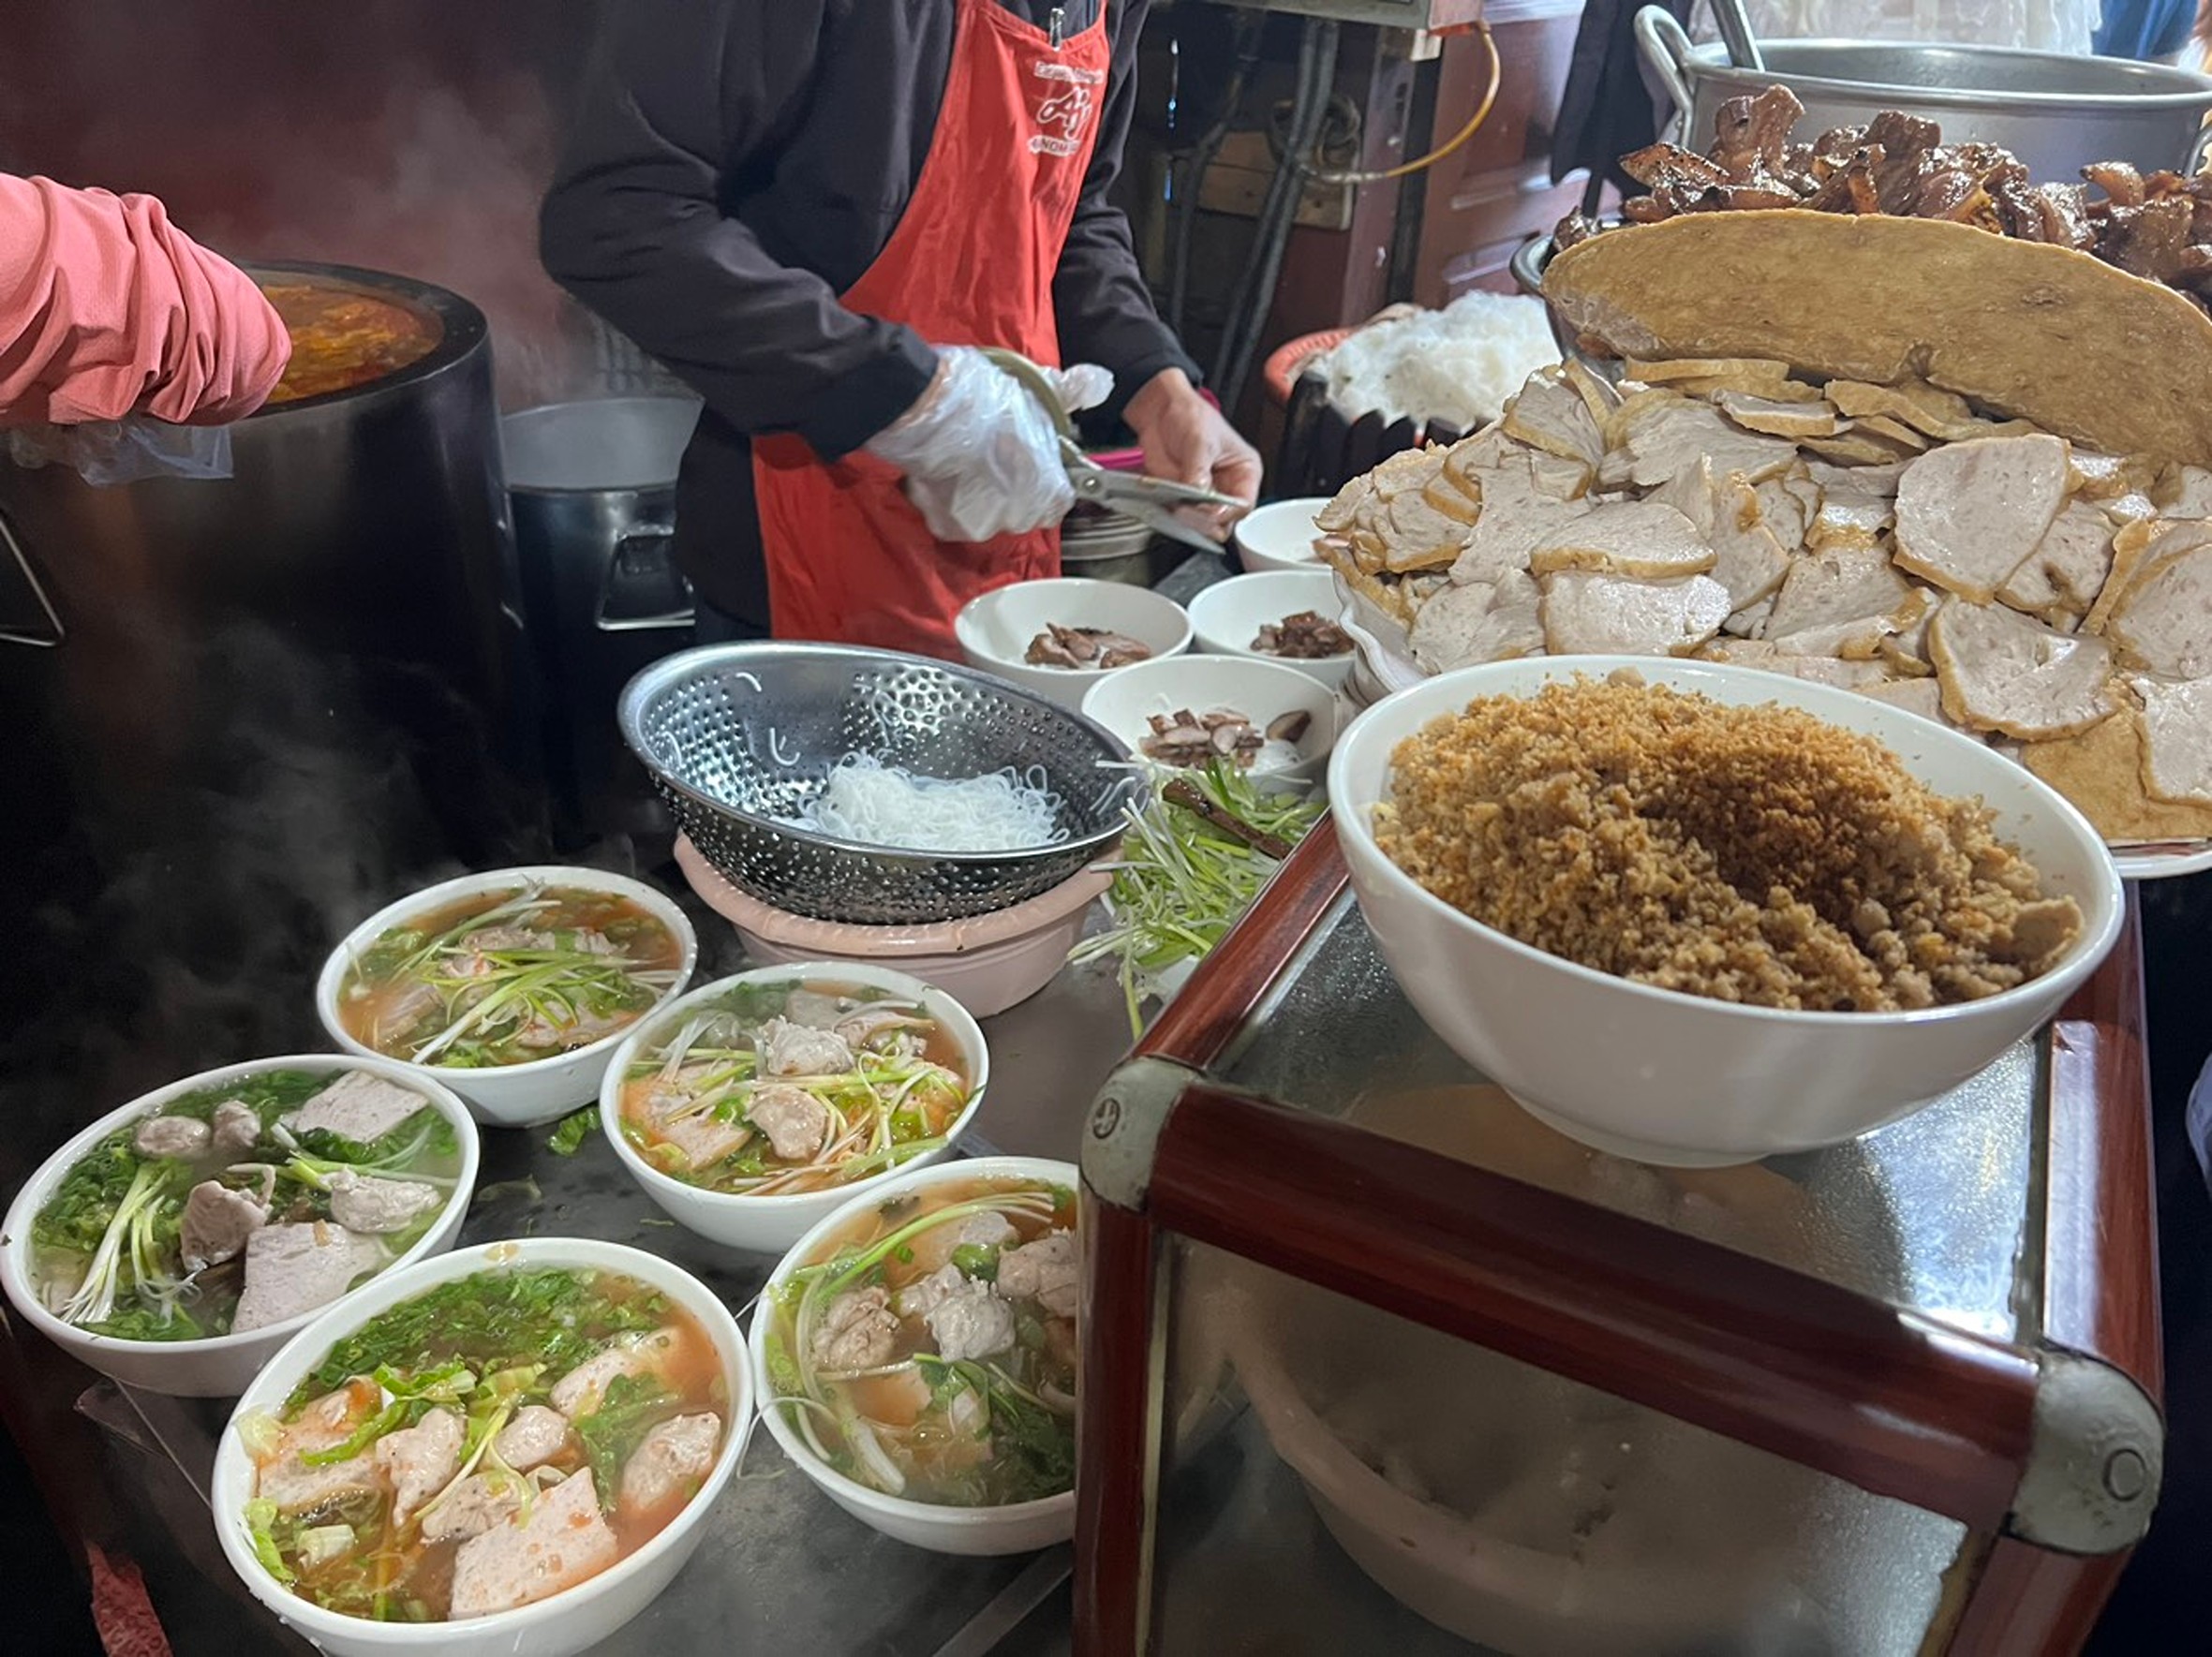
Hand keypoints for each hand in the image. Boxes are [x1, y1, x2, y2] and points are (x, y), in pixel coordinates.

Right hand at [864, 347, 1110, 541]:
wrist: (927, 406)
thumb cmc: (986, 397)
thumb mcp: (1035, 391)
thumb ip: (1070, 394)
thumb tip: (1099, 383)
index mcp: (1049, 489)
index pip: (1058, 501)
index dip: (1044, 482)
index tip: (1030, 466)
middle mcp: (1020, 516)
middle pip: (1023, 512)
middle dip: (1012, 492)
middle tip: (993, 459)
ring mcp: (982, 524)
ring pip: (987, 517)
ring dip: (979, 499)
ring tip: (965, 465)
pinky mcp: (945, 525)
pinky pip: (953, 519)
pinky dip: (948, 503)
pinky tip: (944, 475)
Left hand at [1124, 369, 1261, 541]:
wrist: (1160, 410)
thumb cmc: (1191, 415)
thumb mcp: (1200, 440)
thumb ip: (1199, 471)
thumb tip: (1198, 495)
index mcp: (1244, 471)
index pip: (1243, 505)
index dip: (1227, 512)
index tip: (1209, 510)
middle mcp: (1226, 487)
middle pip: (1224, 520)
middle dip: (1206, 520)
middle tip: (1188, 510)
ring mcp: (1203, 494)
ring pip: (1201, 524)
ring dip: (1186, 519)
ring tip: (1174, 504)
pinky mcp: (1181, 498)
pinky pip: (1178, 517)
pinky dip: (1170, 515)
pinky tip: (1164, 503)